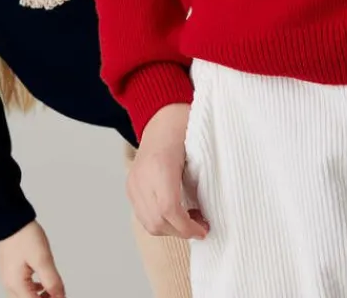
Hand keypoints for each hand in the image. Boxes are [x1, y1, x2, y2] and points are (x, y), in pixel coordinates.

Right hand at [0, 220, 64, 297]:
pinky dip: (34, 290)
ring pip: (25, 297)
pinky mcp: (10, 270)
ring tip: (53, 291)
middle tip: (58, 294)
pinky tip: (42, 284)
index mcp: (16, 284)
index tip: (61, 296)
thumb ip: (52, 282)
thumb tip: (60, 297)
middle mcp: (9, 284)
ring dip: (39, 297)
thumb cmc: (23, 234)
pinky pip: (22, 288)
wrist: (10, 216)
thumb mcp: (43, 259)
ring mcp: (8, 277)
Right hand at [127, 103, 208, 239]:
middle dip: (181, 231)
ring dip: (170, 228)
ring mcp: (133, 180)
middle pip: (157, 221)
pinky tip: (175, 211)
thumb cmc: (184, 129)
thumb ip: (206, 179)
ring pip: (148, 222)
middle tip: (200, 225)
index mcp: (160, 163)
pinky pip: (143, 215)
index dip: (187, 227)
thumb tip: (216, 211)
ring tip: (188, 218)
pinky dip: (160, 221)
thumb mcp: (201, 150)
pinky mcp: (130, 185)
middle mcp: (141, 174)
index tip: (204, 229)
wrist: (162, 115)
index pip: (168, 209)